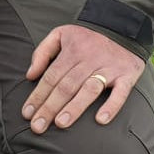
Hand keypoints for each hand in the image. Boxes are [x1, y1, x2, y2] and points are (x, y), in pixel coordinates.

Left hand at [22, 24, 143, 132]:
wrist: (123, 27)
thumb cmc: (87, 37)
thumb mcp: (61, 34)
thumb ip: (42, 52)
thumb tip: (30, 75)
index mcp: (72, 51)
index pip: (51, 77)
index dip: (38, 96)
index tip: (27, 114)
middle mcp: (89, 60)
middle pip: (67, 86)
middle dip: (50, 107)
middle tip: (38, 127)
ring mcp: (109, 68)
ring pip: (89, 89)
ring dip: (75, 107)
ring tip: (61, 124)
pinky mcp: (127, 75)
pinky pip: (120, 92)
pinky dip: (111, 106)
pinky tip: (101, 120)